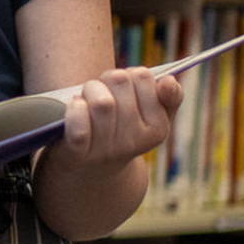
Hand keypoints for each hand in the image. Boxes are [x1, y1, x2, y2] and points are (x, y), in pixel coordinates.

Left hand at [58, 66, 183, 169]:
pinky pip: (79, 121)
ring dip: (89, 90)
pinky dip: (74, 108)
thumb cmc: (121, 130)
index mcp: (158, 128)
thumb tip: (168, 80)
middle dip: (106, 78)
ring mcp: (108, 149)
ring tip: (86, 97)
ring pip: (101, 101)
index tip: (123, 87)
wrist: (92, 169)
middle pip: (119, 82)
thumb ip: (169, 96)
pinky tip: (75, 107)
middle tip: (101, 89)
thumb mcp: (151, 116)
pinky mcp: (80, 154)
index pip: (143, 77)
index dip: (129, 73)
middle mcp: (135, 142)